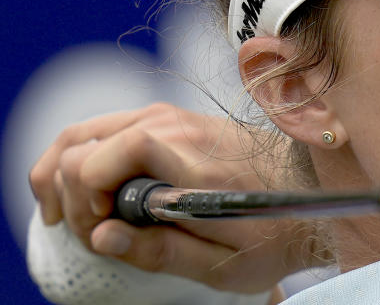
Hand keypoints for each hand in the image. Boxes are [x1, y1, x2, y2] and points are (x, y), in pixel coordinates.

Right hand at [29, 102, 324, 293]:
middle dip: (66, 193)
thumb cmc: (275, 230)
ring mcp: (170, 116)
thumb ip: (159, 251)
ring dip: (64, 172)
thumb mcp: (223, 263)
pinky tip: (88, 194)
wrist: (314, 189)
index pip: (97, 162)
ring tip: (67, 216)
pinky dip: (85, 158)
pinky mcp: (171, 120)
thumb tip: (101, 236)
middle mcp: (172, 125)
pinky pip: (109, 129)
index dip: (82, 204)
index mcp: (185, 161)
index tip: (101, 236)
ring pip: (87, 131)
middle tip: (88, 234)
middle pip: (79, 143)